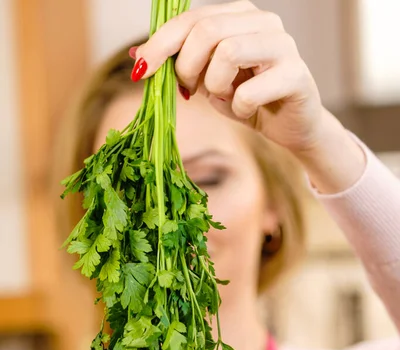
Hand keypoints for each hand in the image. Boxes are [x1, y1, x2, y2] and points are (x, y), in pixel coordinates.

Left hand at [135, 1, 365, 192]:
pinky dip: (239, 108)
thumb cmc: (249, 101)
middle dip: (186, 66)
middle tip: (190, 90)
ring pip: (227, 52)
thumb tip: (137, 58)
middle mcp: (263, 21)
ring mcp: (283, 45)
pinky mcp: (296, 75)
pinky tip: (248, 111)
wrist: (292, 126)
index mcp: (239, 15)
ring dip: (214, 85)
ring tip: (225, 97)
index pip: (191, 19)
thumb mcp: (208, 81)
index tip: (141, 70)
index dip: (160, 44)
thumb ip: (180, 65)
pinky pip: (248, 91)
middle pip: (206, 30)